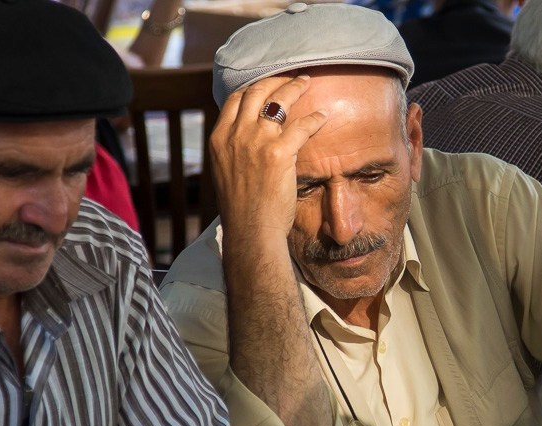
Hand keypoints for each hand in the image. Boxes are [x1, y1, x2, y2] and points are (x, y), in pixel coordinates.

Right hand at [209, 74, 327, 242]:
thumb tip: (246, 139)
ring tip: (307, 83)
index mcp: (219, 139)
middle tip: (292, 77)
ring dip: (295, 88)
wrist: (250, 231)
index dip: (254, 86)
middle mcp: (235, 135)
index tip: (268, 83)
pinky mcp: (278, 154)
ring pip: (278, 101)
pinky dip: (314, 119)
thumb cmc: (242, 209)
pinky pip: (301, 126)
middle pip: (256, 92)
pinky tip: (323, 116)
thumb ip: (234, 150)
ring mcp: (256, 142)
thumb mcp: (226, 172)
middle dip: (276, 80)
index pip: (236, 99)